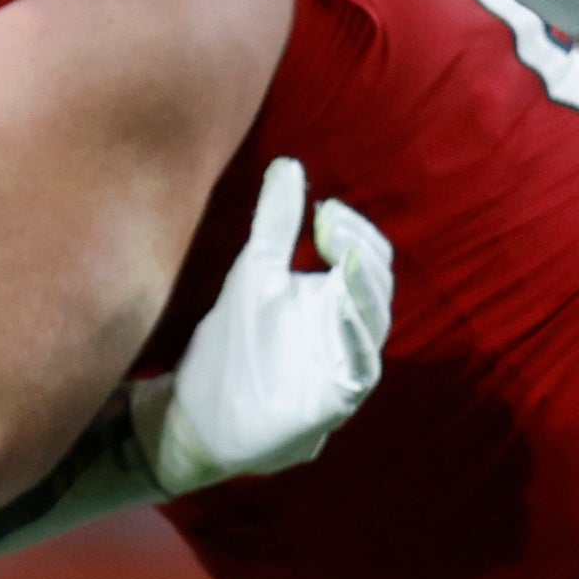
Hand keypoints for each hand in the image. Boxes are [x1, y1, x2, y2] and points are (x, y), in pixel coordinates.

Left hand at [130, 160, 396, 495]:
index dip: (353, 231)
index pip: (368, 257)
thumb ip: (275, 223)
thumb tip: (289, 165)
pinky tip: (343, 308)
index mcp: (336, 298)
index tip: (323, 209)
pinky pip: (360, 367)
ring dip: (364, 287)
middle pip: (378, 285)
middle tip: (331, 223)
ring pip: (374, 323)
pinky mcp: (337, 401)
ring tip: (349, 255)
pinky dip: (355, 337)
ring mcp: (347, 367)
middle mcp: (350, 331)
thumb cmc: (233, 345)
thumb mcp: (253, 273)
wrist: (200, 414)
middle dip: (359, 250)